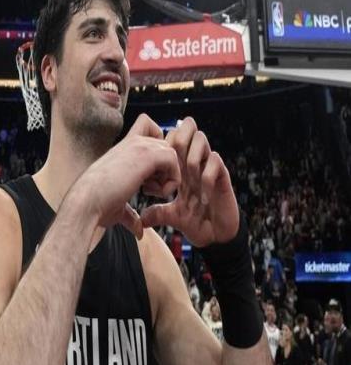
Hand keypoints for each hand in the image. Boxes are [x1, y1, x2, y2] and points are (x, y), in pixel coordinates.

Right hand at [71, 114, 180, 237]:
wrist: (87, 203)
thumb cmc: (97, 205)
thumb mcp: (118, 206)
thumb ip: (131, 214)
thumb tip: (139, 230)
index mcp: (124, 149)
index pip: (148, 127)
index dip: (158, 147)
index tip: (151, 174)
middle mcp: (132, 143)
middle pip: (164, 142)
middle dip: (166, 167)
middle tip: (151, 188)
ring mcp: (138, 146)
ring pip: (171, 151)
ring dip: (169, 174)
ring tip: (152, 192)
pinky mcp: (146, 155)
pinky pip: (173, 160)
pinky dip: (171, 179)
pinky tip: (155, 193)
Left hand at [140, 117, 238, 246]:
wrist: (216, 237)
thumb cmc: (195, 221)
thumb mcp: (170, 216)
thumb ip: (157, 212)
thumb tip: (140, 217)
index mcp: (180, 165)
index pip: (172, 137)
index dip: (162, 144)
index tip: (155, 169)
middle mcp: (195, 161)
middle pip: (187, 127)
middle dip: (177, 140)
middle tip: (172, 165)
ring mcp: (209, 166)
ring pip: (201, 138)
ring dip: (190, 157)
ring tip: (188, 181)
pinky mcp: (223, 176)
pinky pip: (216, 161)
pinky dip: (206, 176)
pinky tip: (202, 195)